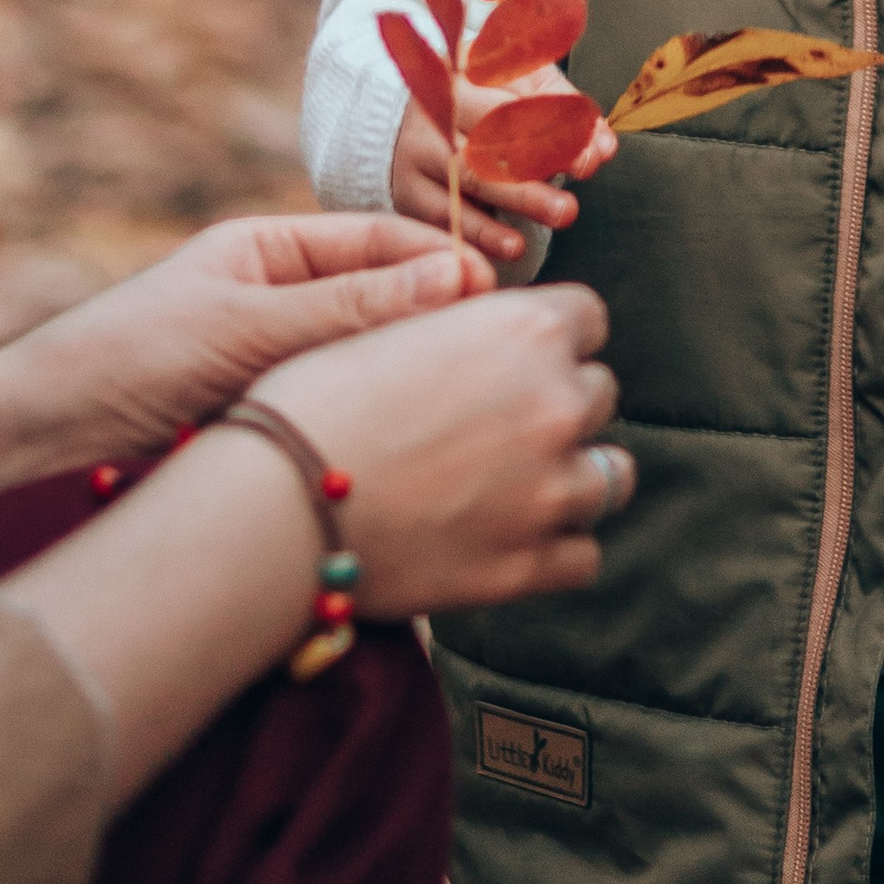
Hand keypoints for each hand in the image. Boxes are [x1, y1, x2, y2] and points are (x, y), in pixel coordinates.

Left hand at [7, 213, 498, 470]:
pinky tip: (406, 422)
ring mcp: (273, 346)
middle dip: (434, 310)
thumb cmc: (136, 355)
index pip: (378, 237)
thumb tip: (453, 277)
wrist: (49, 426)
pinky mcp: (265, 399)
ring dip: (404, 360)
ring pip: (360, 347)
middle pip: (378, 291)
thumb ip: (351, 306)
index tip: (496, 289)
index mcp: (271, 245)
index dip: (439, 259)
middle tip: (499, 340)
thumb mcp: (251, 326)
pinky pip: (333, 391)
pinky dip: (369, 400)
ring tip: (466, 382)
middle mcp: (278, 289)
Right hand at [257, 277, 632, 617]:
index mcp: (525, 329)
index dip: (549, 338)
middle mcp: (556, 403)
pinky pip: (584, 554)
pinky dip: (555, 549)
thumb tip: (484, 329)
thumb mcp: (391, 330)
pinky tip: (508, 541)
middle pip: (599, 393)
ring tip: (515, 488)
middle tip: (498, 428)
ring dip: (572, 477)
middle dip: (557, 404)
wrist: (274, 507)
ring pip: (609, 476)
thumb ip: (460, 327)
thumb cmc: (311, 405)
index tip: (515, 360)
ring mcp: (551, 490)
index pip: (588, 317)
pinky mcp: (531, 566)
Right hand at [389, 93, 604, 266]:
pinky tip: (514, 245)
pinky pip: (446, 215)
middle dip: (542, 161)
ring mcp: (418, 149)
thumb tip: (604, 146)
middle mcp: (435, 106)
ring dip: (520, 198)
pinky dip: (482, 233)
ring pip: (469, 176)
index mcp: (465, 68)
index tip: (591, 152)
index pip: (515, 95)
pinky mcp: (408, 190)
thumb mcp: (520, 85)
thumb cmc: (481, 100)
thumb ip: (566, 109)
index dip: (556, 123)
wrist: (404, 120)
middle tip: (584, 176)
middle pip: (491, 134)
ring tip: (563, 212)